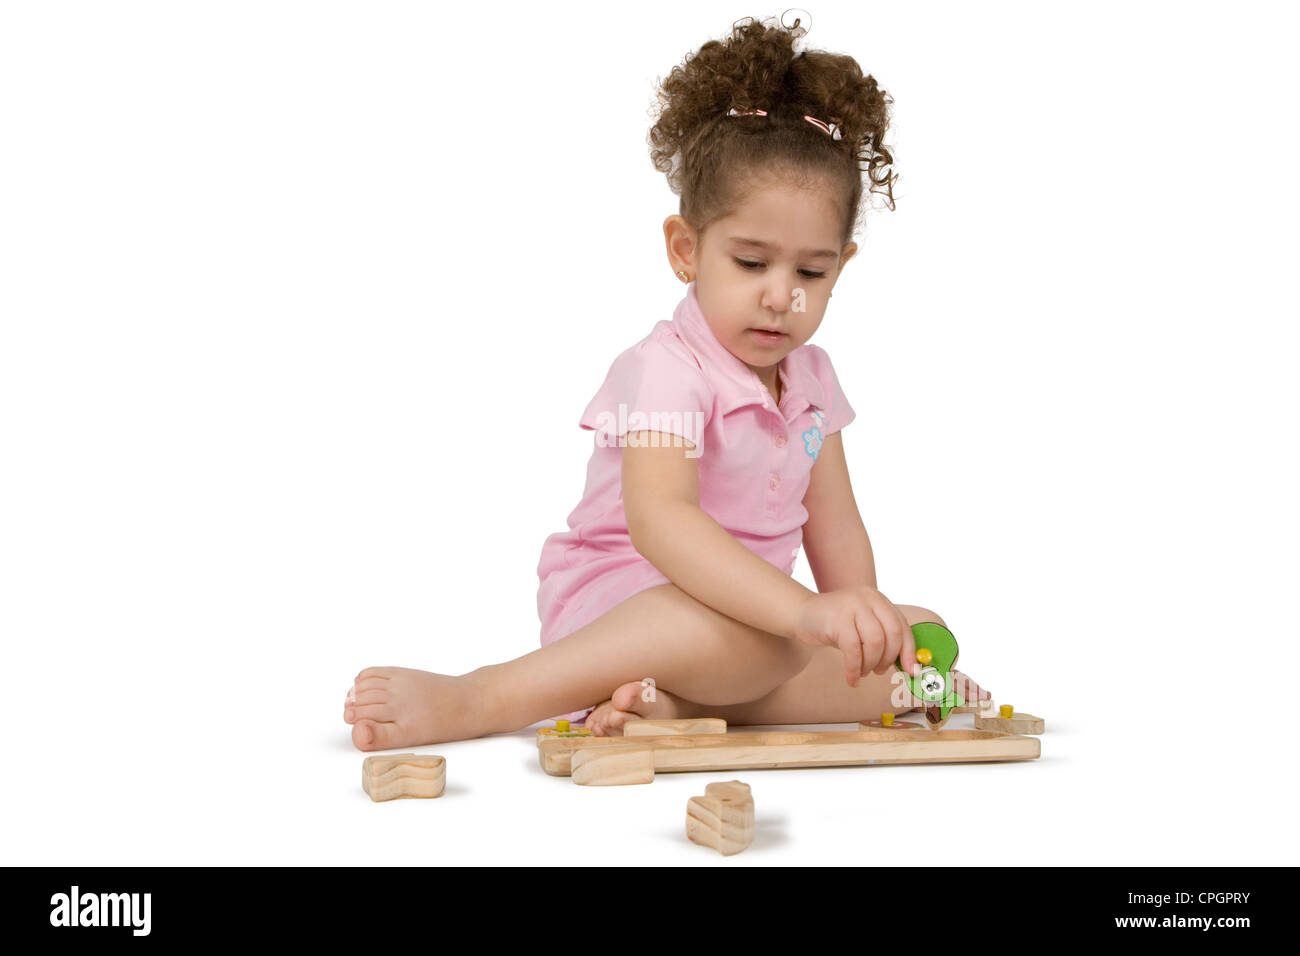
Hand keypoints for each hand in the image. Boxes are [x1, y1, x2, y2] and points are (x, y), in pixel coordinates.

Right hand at [793, 585, 919, 686]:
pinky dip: (854, 669)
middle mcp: (868, 598)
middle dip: (888, 659)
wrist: (801, 614)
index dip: (909, 651)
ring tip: (862, 672)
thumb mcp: (863, 627)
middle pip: (891, 634)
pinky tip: (851, 678)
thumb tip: (909, 665)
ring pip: (874, 643)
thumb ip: (883, 639)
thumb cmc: (836, 626)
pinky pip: (853, 650)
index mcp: (878, 599)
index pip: (902, 626)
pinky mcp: (837, 619)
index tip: (912, 671)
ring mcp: (852, 606)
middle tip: (879, 671)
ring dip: (870, 665)